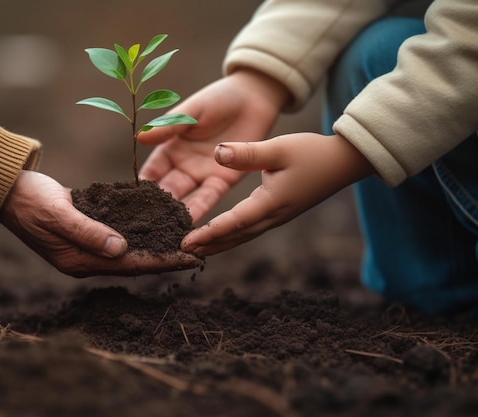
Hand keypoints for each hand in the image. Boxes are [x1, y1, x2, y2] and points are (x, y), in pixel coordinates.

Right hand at [0, 171, 200, 276]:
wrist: (7, 188)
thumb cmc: (30, 199)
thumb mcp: (58, 213)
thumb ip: (88, 232)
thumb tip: (121, 249)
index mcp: (78, 261)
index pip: (129, 265)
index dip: (162, 262)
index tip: (190, 258)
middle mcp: (85, 259)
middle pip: (133, 261)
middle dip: (164, 258)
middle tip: (197, 251)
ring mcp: (85, 246)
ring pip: (128, 249)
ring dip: (154, 245)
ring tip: (182, 240)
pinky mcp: (86, 230)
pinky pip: (118, 234)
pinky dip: (138, 231)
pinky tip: (157, 223)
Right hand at [138, 69, 289, 222]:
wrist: (254, 97)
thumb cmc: (218, 99)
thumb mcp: (190, 112)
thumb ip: (168, 127)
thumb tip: (139, 137)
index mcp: (171, 147)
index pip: (151, 171)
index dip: (140, 186)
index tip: (126, 204)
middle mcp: (184, 165)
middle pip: (166, 189)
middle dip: (155, 207)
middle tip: (142, 227)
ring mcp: (203, 174)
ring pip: (185, 198)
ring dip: (175, 214)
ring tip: (164, 231)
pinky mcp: (224, 180)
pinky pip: (209, 197)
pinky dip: (199, 210)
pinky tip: (189, 224)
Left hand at [181, 133, 374, 255]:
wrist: (344, 163)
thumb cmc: (312, 153)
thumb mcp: (279, 148)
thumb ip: (247, 153)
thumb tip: (216, 154)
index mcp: (270, 203)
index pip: (233, 222)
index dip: (208, 233)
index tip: (186, 243)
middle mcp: (272, 216)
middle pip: (235, 236)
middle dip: (208, 245)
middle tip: (181, 253)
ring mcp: (277, 217)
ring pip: (242, 236)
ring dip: (218, 244)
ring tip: (195, 251)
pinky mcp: (279, 213)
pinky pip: (250, 229)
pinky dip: (231, 235)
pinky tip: (221, 235)